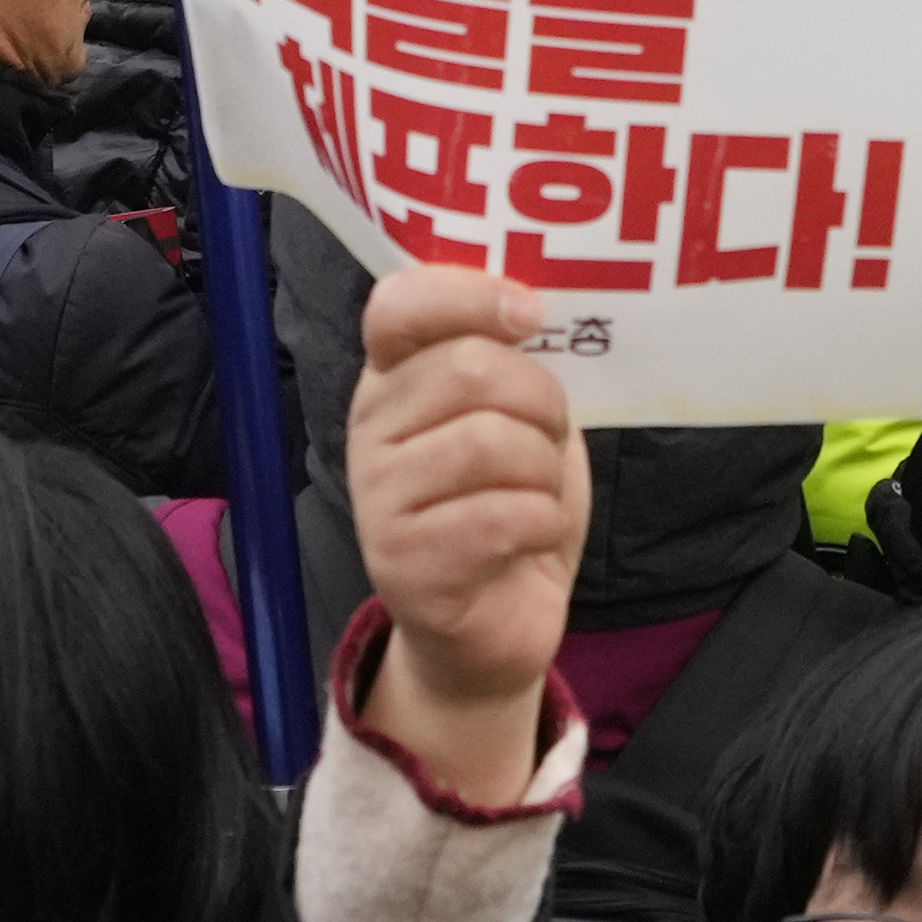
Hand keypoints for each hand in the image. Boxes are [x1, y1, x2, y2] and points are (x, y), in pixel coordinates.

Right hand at [348, 267, 585, 806]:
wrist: (493, 628)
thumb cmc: (509, 506)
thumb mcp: (512, 418)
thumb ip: (510, 360)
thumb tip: (540, 302)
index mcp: (392, 378)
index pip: (397, 305)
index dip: (468, 293)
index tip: (531, 314)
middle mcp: (371, 431)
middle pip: (468, 369)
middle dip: (540, 399)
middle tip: (550, 435)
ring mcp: (379, 500)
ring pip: (490, 443)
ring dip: (544, 471)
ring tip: (537, 495)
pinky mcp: (405, 566)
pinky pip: (502, 517)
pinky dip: (543, 524)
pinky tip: (531, 538)